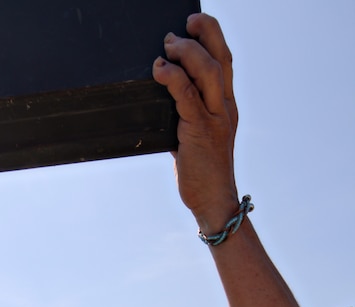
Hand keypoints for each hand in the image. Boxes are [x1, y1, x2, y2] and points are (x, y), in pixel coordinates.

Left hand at [153, 14, 238, 235]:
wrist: (214, 202)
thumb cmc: (201, 174)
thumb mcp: (194, 139)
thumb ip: (184, 118)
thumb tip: (161, 101)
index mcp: (226, 107)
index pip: (225, 63)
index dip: (213, 37)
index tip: (195, 24)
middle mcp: (225, 108)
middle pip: (221, 58)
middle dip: (204, 33)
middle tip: (181, 26)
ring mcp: (215, 119)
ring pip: (208, 72)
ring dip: (187, 53)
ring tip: (168, 46)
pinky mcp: (200, 131)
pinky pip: (187, 97)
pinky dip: (173, 79)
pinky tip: (159, 70)